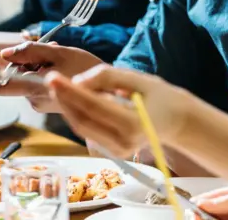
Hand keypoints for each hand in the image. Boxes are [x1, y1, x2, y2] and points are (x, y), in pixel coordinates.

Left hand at [0, 42, 101, 112]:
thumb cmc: (87, 69)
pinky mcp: (48, 103)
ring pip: (26, 79)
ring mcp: (41, 103)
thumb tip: (4, 54)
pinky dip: (42, 72)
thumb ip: (30, 52)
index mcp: (36, 89)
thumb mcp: (59, 52)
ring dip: (36, 64)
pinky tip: (61, 65)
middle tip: (47, 47)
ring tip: (58, 55)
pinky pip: (36, 84)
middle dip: (25, 60)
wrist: (110, 91)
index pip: (1, 86)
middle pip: (15, 78)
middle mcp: (35, 101)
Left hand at [46, 65, 192, 156]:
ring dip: (66, 106)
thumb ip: (107, 77)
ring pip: (81, 127)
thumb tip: (77, 81)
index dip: (70, 91)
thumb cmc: (160, 96)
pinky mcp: (112, 152)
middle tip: (50, 78)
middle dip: (63, 99)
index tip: (52, 76)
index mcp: (134, 124)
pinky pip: (88, 131)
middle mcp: (124, 142)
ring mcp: (117, 151)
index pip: (93, 106)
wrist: (176, 121)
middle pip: (83, 120)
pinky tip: (72, 99)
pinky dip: (76, 114)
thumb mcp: (137, 79)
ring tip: (58, 86)